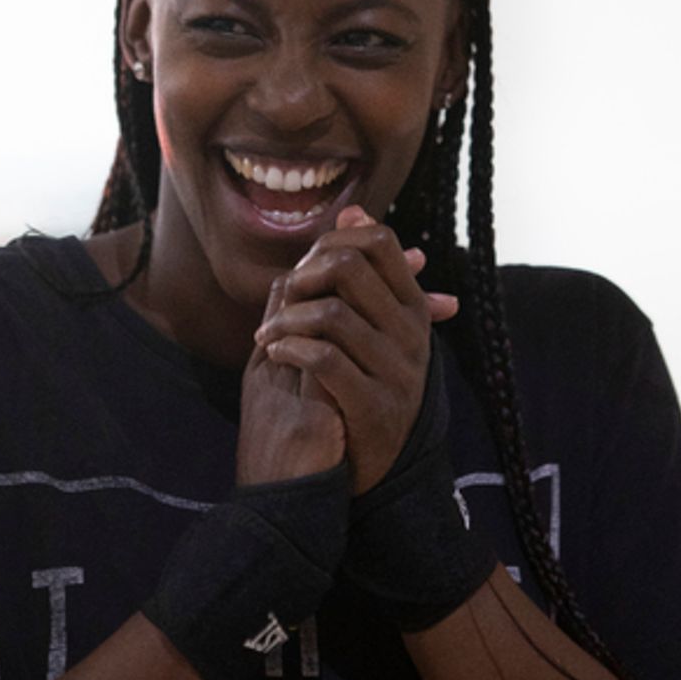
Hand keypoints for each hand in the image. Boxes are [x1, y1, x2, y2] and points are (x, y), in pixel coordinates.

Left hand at [252, 207, 458, 493]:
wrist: (371, 467)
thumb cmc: (363, 385)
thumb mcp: (372, 327)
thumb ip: (363, 272)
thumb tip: (353, 212)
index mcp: (412, 310)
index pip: (381, 242)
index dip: (334, 243)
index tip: (307, 269)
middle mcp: (412, 336)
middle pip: (351, 268)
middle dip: (306, 275)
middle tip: (286, 297)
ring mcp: (397, 373)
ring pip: (332, 314)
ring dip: (286, 320)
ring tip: (268, 335)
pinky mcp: (374, 408)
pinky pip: (325, 361)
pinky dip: (290, 351)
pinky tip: (274, 355)